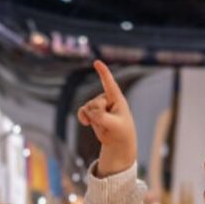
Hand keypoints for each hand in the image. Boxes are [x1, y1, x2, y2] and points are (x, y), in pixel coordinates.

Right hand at [76, 60, 136, 176]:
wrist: (118, 141)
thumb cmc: (122, 132)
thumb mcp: (115, 126)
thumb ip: (103, 118)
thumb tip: (92, 113)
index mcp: (117, 99)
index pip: (109, 83)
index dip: (103, 72)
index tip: (97, 62)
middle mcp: (107, 99)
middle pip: (95, 103)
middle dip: (98, 115)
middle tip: (109, 124)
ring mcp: (99, 105)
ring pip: (88, 108)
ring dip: (93, 119)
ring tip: (104, 125)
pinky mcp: (92, 112)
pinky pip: (82, 111)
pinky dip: (82, 117)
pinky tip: (85, 123)